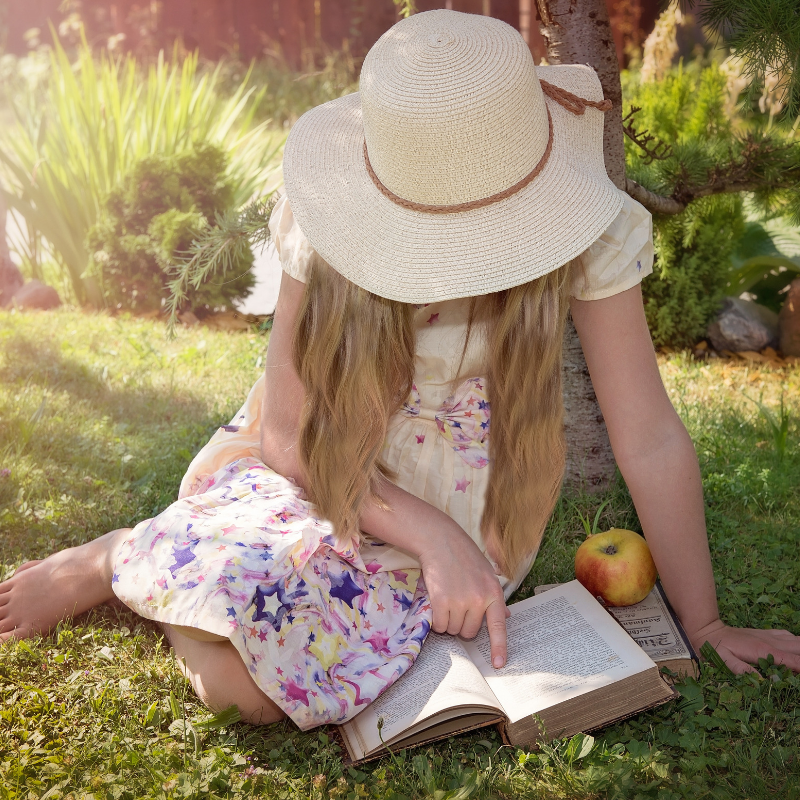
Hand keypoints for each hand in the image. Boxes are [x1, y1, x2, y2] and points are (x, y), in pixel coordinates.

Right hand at [417, 521, 509, 668]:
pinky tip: (437, 603)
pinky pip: (439, 625)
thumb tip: (506, 617)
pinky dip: (436, 621)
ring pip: (453, 630)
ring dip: (448, 621)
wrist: (441, 540)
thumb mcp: (486, 572)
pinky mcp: (441, 601)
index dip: (499, 647)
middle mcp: (479, 599)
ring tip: (447, 598)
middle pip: (470, 632)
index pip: (499, 626)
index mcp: (493, 593)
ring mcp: (460, 601)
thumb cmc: (464, 555)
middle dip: (462, 624)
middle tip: (457, 605)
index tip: (499, 664)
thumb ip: (494, 596)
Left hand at [689, 619, 799, 674]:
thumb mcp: (722, 660)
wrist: (708, 629)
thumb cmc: (714, 647)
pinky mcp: (766, 633)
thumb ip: (741, 670)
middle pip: (799, 648)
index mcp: (762, 650)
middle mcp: (770, 641)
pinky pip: (787, 635)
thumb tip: (761, 682)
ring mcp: (769, 636)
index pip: (792, 660)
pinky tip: (796, 650)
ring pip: (796, 640)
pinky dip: (796, 643)